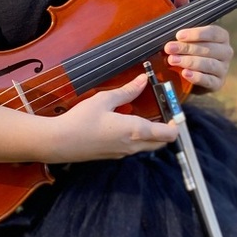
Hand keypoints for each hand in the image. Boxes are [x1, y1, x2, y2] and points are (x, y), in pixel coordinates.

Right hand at [43, 73, 177, 161]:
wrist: (60, 143)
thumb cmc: (81, 120)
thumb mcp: (104, 100)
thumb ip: (127, 91)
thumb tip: (143, 80)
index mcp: (135, 131)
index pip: (169, 134)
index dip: (176, 124)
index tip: (173, 111)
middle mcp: (133, 145)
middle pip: (162, 143)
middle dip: (166, 129)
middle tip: (161, 112)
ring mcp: (124, 153)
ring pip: (148, 146)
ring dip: (151, 134)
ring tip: (143, 115)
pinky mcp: (114, 156)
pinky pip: (134, 148)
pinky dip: (137, 138)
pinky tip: (125, 124)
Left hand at [164, 0, 232, 93]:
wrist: (188, 74)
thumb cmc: (188, 47)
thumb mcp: (184, 29)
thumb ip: (183, 11)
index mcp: (221, 36)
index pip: (213, 32)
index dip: (195, 33)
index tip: (178, 34)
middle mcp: (226, 51)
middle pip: (209, 48)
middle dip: (187, 48)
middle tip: (169, 48)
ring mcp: (223, 68)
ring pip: (209, 64)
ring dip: (189, 62)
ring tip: (172, 61)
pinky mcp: (218, 84)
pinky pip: (210, 81)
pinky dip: (197, 77)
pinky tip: (185, 74)